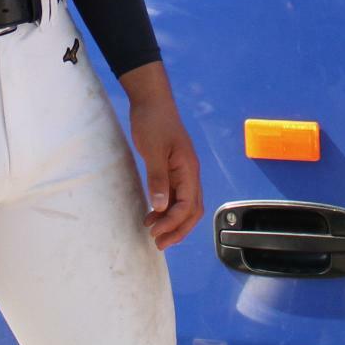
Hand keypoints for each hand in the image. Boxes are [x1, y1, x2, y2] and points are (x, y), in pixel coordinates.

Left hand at [122, 64, 202, 248]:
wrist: (151, 100)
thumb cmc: (153, 121)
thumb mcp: (153, 150)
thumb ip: (158, 179)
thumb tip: (161, 207)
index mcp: (189, 169)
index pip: (188, 205)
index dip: (173, 223)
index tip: (155, 233)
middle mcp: (190, 173)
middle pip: (192, 210)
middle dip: (178, 230)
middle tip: (158, 243)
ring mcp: (183, 171)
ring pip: (186, 205)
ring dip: (172, 222)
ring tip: (154, 233)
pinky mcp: (173, 169)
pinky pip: (176, 196)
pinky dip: (167, 210)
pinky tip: (153, 214)